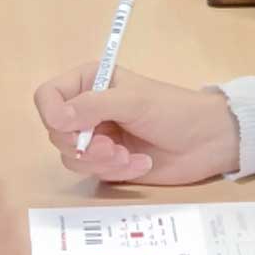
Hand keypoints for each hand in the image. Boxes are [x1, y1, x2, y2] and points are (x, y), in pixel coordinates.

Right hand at [34, 65, 239, 183]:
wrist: (207, 142)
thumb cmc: (173, 110)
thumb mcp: (133, 101)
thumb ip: (92, 106)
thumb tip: (58, 119)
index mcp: (90, 82)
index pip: (48, 95)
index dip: (51, 113)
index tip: (70, 126)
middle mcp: (87, 109)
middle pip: (55, 131)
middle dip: (83, 144)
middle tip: (112, 147)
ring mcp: (96, 138)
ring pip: (70, 156)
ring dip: (100, 160)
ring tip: (128, 157)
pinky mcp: (107, 163)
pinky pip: (91, 172)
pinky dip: (114, 171)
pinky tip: (140, 164)